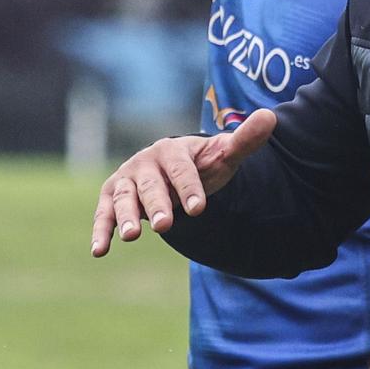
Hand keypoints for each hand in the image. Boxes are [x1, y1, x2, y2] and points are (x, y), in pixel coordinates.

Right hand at [91, 110, 276, 254]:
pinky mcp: (111, 198)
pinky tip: (100, 251)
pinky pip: (104, 215)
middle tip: (166, 225)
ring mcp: (126, 180)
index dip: (189, 187)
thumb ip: (244, 140)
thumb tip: (270, 117)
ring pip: (124, 199)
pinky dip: (101, 231)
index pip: (181, 168)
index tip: (199, 208)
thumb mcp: (222, 155)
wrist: (175, 172)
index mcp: (172, 150)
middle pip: (150, 184)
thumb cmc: (201, 166)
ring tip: (132, 236)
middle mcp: (145, 163)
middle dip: (157, 204)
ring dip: (126, 217)